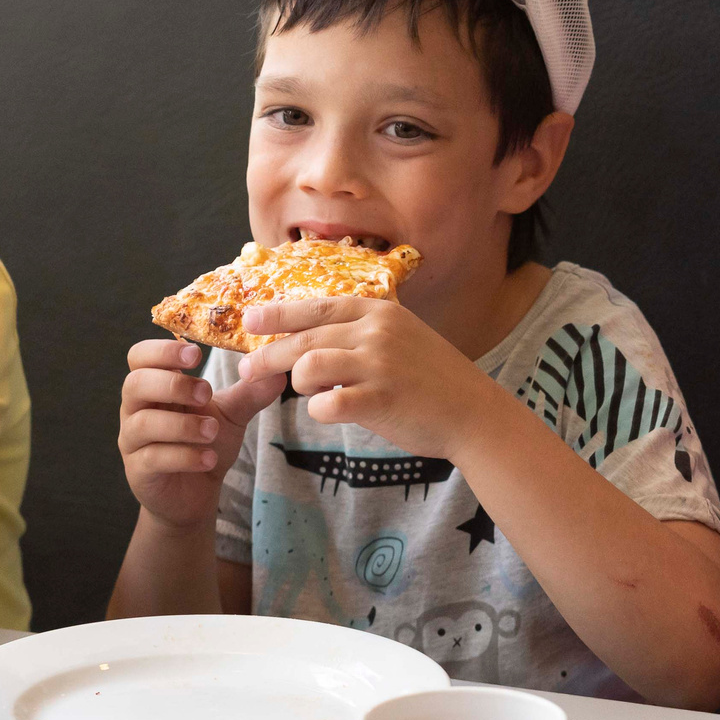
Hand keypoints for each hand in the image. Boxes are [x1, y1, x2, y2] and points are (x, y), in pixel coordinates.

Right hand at [119, 339, 285, 529]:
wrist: (196, 492)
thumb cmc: (206, 441)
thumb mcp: (231, 414)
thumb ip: (250, 393)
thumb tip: (279, 371)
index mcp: (155, 385)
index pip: (141, 356)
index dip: (162, 350)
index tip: (196, 354)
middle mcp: (137, 409)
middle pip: (135, 383)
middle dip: (173, 385)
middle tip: (207, 394)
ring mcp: (133, 440)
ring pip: (144, 423)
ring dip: (183, 425)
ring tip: (213, 431)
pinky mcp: (139, 471)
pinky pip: (153, 458)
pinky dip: (184, 457)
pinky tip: (209, 459)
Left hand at [231, 296, 500, 458]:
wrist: (474, 412)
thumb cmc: (434, 378)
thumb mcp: (402, 337)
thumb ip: (363, 331)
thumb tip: (313, 337)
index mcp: (379, 312)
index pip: (317, 306)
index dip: (278, 313)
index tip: (250, 320)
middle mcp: (376, 332)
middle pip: (305, 338)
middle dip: (269, 355)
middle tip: (246, 368)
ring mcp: (378, 365)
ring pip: (309, 366)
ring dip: (299, 382)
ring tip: (307, 392)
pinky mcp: (380, 400)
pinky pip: (327, 405)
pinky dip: (319, 411)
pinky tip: (329, 412)